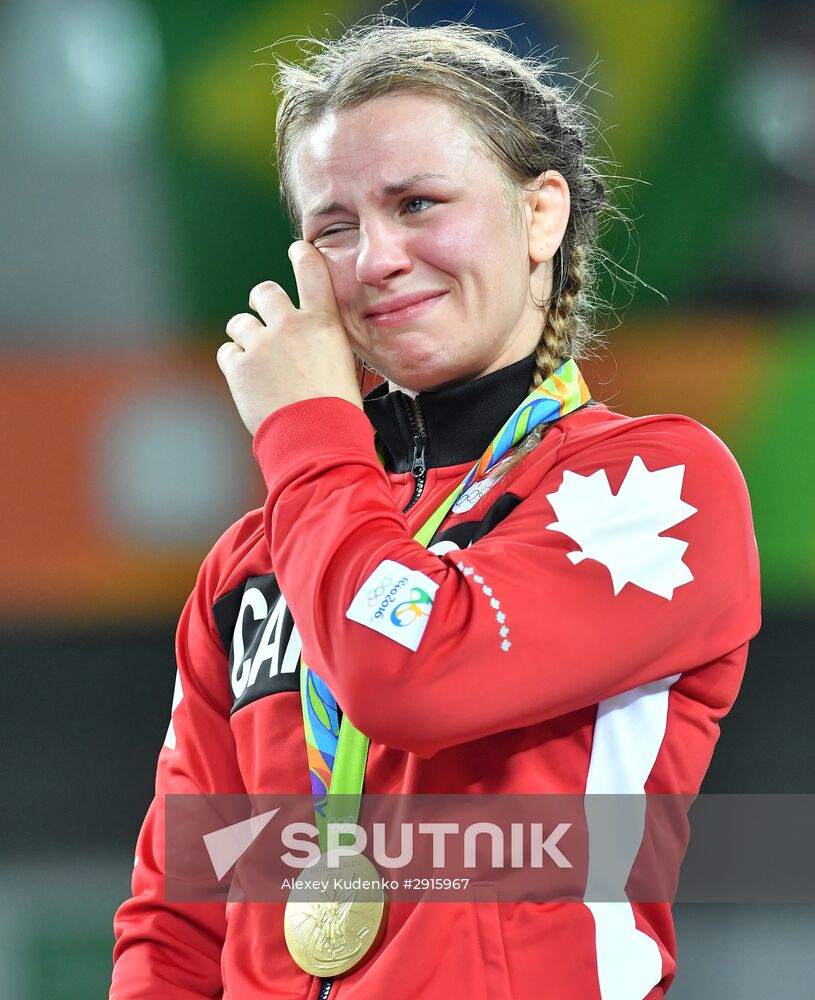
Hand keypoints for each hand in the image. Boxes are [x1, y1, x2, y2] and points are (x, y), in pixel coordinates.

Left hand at [218, 241, 362, 435]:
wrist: (317, 438)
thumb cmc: (337, 408)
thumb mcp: (341, 363)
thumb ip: (321, 340)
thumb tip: (305, 338)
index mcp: (322, 323)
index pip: (311, 270)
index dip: (302, 255)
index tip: (297, 250)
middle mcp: (289, 326)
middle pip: (264, 292)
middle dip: (261, 302)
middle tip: (265, 319)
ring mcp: (261, 345)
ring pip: (240, 324)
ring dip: (245, 337)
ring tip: (259, 362)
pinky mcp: (238, 367)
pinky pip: (227, 353)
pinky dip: (235, 364)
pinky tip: (250, 380)